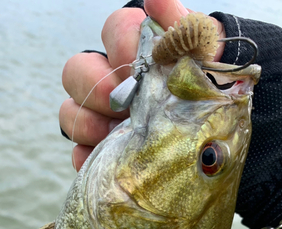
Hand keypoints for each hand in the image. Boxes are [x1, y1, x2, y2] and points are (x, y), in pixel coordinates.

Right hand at [59, 0, 224, 170]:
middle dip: (98, 86)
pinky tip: (112, 161)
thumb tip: (155, 0)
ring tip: (118, 134)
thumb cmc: (204, 88)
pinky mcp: (97, 151)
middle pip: (75, 70)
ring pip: (70, 112)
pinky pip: (79, 153)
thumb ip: (182, 28)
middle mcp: (106, 80)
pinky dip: (90, 157)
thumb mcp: (202, 58)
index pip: (113, 30)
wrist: (211, 129)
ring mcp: (97, 116)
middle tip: (124, 103)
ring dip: (90, 122)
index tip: (140, 64)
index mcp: (132, 50)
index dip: (121, 45)